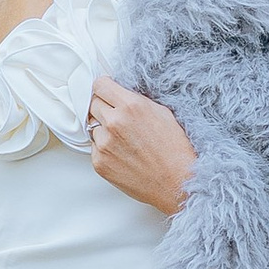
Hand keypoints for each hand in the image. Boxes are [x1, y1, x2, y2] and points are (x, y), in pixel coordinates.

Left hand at [86, 78, 198, 215]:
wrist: (176, 182)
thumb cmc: (175, 150)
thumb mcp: (162, 112)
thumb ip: (136, 100)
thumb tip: (120, 94)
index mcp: (130, 106)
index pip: (100, 85)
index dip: (104, 88)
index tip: (107, 92)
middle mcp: (114, 123)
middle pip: (93, 104)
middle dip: (104, 108)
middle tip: (118, 117)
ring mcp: (104, 144)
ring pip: (92, 126)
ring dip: (103, 129)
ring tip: (125, 140)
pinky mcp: (99, 162)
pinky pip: (94, 147)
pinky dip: (104, 148)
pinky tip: (123, 153)